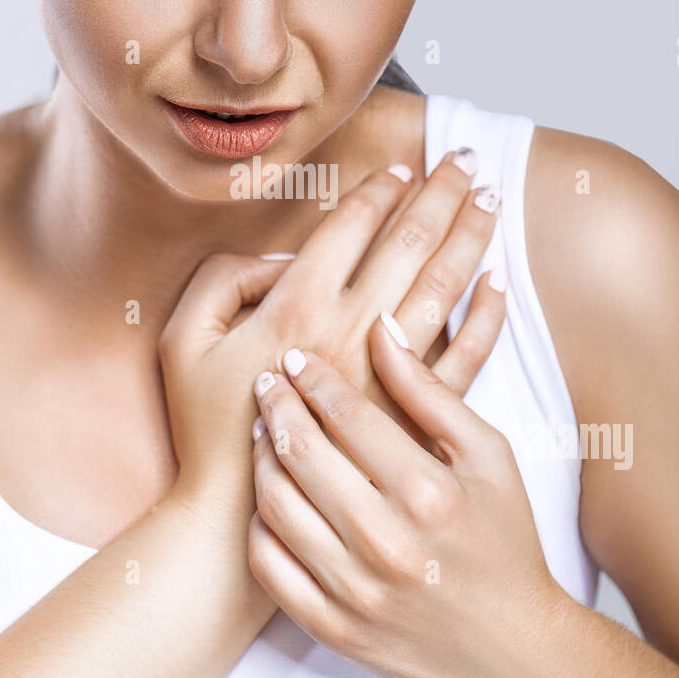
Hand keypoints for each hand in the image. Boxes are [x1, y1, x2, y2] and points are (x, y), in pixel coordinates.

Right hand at [160, 151, 505, 496]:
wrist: (240, 519)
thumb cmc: (205, 429)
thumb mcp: (181, 342)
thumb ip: (220, 281)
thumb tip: (282, 259)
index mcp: (296, 308)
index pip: (352, 229)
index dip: (379, 191)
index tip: (402, 167)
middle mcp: (350, 332)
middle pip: (410, 244)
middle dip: (442, 194)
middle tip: (468, 157)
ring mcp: (387, 376)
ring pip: (443, 287)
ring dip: (470, 236)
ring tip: (492, 197)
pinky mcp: (410, 417)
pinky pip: (463, 356)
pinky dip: (486, 317)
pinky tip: (497, 283)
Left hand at [247, 318, 563, 677]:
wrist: (512, 650)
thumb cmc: (504, 542)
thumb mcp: (488, 454)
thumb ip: (430, 391)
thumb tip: (382, 327)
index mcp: (428, 491)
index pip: (346, 415)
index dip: (312, 377)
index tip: (293, 358)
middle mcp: (386, 541)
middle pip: (301, 453)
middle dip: (275, 406)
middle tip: (264, 383)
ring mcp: (354, 590)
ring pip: (276, 505)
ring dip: (260, 459)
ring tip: (263, 432)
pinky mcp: (332, 628)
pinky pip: (269, 567)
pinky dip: (258, 525)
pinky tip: (267, 498)